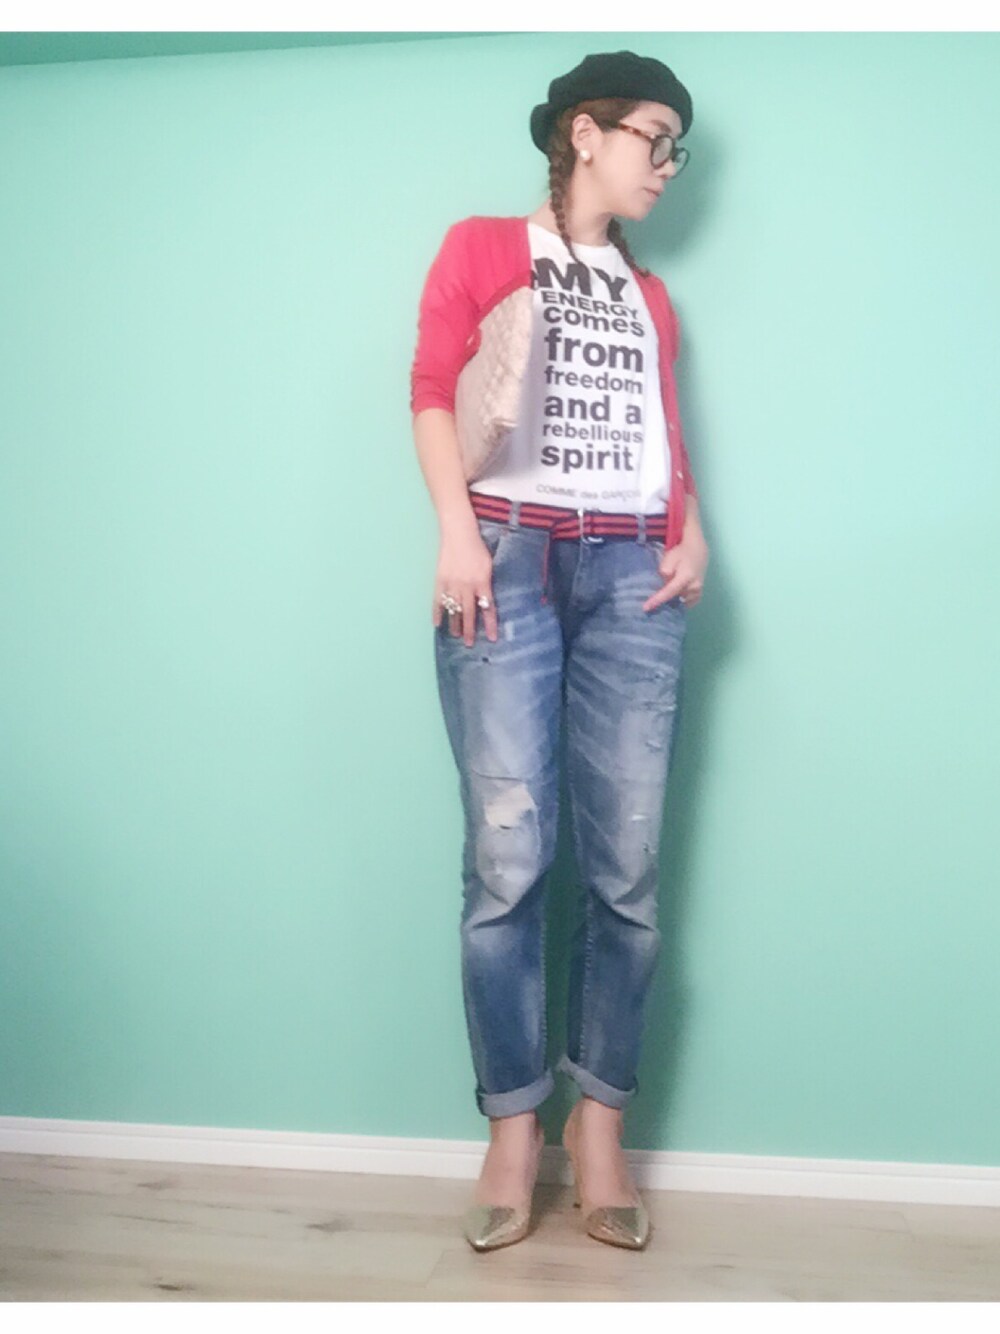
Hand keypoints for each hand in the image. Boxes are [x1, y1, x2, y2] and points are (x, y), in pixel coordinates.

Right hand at [433, 528, 498, 645]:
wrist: (459, 533)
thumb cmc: (477, 548)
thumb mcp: (489, 566)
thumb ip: (487, 584)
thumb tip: (486, 602)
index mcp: (482, 583)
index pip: (488, 609)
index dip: (490, 625)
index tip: (492, 638)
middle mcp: (467, 586)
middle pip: (469, 613)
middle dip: (470, 630)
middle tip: (469, 644)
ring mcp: (452, 584)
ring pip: (454, 610)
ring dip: (454, 624)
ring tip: (456, 635)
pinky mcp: (440, 580)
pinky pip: (438, 601)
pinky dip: (437, 613)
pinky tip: (437, 624)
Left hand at [643, 527, 708, 612]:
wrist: (697, 552)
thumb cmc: (681, 554)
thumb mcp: (670, 558)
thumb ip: (665, 571)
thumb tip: (663, 583)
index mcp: (686, 577)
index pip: (669, 592)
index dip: (657, 600)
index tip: (646, 608)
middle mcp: (693, 587)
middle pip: (674, 599)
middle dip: (663, 602)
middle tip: (651, 603)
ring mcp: (697, 592)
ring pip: (681, 602)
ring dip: (672, 602)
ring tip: (662, 601)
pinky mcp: (699, 594)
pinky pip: (687, 604)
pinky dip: (680, 603)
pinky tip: (673, 599)